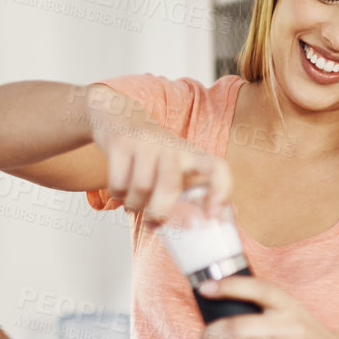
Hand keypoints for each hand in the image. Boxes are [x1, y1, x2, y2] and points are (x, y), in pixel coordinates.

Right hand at [86, 86, 231, 221]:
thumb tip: (215, 220)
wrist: (120, 115)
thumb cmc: (152, 151)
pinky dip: (118, 195)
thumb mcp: (176, 164)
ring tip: (133, 204)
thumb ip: (192, 189)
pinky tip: (121, 191)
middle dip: (160, 212)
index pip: (216, 167)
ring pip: (141, 187)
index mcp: (190, 154)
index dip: (221, 190)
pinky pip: (119, 182)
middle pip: (170, 184)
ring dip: (134, 205)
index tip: (212, 214)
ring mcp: (145, 142)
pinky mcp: (121, 143)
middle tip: (154, 223)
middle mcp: (171, 146)